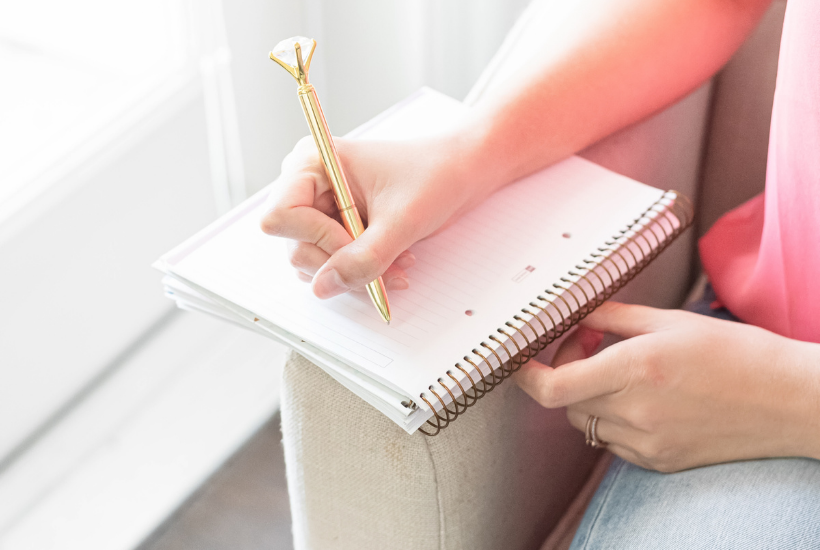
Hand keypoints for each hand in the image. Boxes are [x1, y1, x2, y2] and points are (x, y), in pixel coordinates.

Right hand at [260, 134, 495, 298]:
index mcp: (312, 163)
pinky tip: (394, 262)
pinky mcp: (337, 228)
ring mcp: (321, 210)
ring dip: (357, 272)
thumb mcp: (401, 221)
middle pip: (296, 246)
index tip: (356, 242)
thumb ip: (362, 258)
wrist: (462, 173)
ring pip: (316, 263)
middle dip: (344, 263)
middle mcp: (308, 186)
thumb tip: (323, 287)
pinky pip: (335, 266)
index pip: (281, 217)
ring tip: (397, 262)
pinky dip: (363, 272)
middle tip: (386, 266)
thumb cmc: (435, 176)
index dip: (316, 239)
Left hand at [515, 302, 819, 471]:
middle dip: (565, 372)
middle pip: (565, 401)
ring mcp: (647, 442)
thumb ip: (613, 319)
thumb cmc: (737, 353)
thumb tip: (575, 315)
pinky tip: (645, 399)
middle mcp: (636, 411)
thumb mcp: (671, 321)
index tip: (521, 360)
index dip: (526, 376)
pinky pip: (613, 441)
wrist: (789, 401)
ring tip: (624, 372)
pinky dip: (613, 419)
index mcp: (636, 368)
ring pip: (587, 422)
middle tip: (590, 345)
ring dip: (589, 396)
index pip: (553, 387)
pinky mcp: (659, 462)